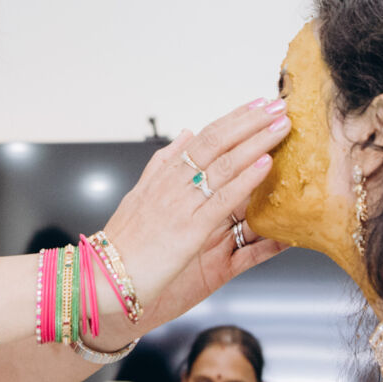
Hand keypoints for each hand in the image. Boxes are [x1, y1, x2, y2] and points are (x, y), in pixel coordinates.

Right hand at [99, 103, 291, 325]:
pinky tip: (264, 166)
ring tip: (280, 128)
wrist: (103, 276)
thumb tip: (185, 132)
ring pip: (223, 165)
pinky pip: (222, 201)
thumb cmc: (124, 242)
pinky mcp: (190, 232)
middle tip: (278, 107)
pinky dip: (245, 181)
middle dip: (251, 123)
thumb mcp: (140, 194)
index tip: (257, 105)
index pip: (205, 137)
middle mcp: (173, 183)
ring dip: (255, 143)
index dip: (234, 119)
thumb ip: (164, 162)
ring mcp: (182, 205)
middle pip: (217, 142)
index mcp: (165, 175)